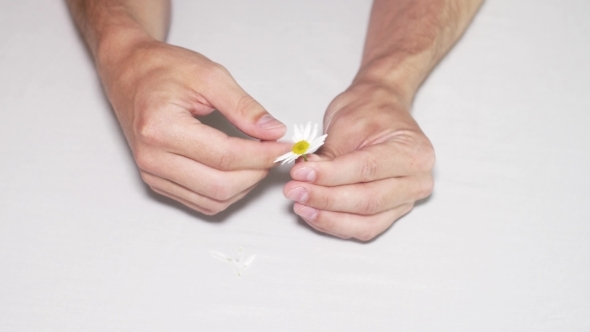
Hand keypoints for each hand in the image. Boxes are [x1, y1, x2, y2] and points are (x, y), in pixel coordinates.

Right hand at [99, 38, 288, 214]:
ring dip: (245, 186)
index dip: (262, 155)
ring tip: (259, 160)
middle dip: (257, 173)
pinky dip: (227, 192)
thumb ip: (244, 107)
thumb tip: (274, 132)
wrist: (129, 72)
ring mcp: (152, 174)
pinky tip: (240, 171)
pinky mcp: (156, 182)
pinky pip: (201, 202)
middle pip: (221, 186)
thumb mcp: (209, 76)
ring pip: (213, 200)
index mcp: (162, 128)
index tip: (284, 146)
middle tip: (274, 153)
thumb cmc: (162, 69)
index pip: (226, 157)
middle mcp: (152, 158)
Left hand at [283, 83, 434, 239]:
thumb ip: (327, 156)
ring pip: (366, 223)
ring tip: (300, 205)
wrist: (381, 108)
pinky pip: (363, 228)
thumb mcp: (346, 124)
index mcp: (414, 152)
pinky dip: (335, 223)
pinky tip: (312, 212)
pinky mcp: (390, 214)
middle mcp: (416, 181)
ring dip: (328, 217)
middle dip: (325, 199)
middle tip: (295, 191)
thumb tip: (304, 178)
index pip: (367, 169)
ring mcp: (405, 201)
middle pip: (368, 200)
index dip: (330, 176)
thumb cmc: (369, 111)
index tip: (300, 174)